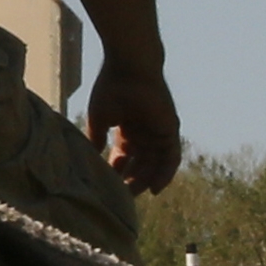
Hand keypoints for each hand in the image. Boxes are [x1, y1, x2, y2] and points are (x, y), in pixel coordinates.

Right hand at [85, 56, 181, 195]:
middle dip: (131, 180)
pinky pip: (171, 158)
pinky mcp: (170, 129)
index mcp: (128, 128)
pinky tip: (155, 188)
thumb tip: (93, 157)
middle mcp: (144, 131)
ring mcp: (158, 130)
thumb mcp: (100, 119)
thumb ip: (97, 139)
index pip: (124, 157)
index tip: (108, 187)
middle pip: (140, 163)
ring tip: (135, 196)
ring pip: (155, 163)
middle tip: (121, 197)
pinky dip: (165, 174)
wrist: (130, 67)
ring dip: (146, 180)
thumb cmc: (112, 87)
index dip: (117, 172)